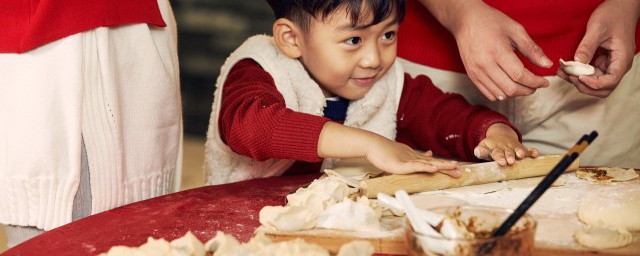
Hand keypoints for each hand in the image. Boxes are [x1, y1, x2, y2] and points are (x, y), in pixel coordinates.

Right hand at [365, 139, 460, 176]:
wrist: (372, 145)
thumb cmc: (385, 151)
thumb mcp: (403, 154)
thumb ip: (417, 157)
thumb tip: (430, 154)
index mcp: (414, 158)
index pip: (432, 162)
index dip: (444, 165)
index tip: (456, 168)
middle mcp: (414, 158)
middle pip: (434, 163)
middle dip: (448, 167)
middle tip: (460, 171)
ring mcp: (408, 161)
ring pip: (428, 164)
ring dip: (441, 166)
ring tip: (454, 167)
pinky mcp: (401, 165)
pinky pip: (416, 166)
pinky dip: (426, 167)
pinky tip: (434, 169)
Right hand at [420, 0, 550, 100]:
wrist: (466, 21)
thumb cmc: (491, 22)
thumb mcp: (515, 30)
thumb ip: (532, 49)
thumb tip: (547, 65)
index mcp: (497, 52)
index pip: (520, 75)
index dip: (536, 82)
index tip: (544, 82)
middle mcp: (485, 65)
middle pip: (510, 88)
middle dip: (528, 90)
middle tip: (536, 85)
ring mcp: (476, 72)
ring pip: (500, 94)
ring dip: (515, 94)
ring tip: (524, 86)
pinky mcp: (471, 75)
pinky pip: (488, 93)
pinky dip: (502, 94)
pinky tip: (508, 86)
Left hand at [474, 123, 538, 165]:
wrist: (500, 134)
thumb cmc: (491, 146)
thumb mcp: (483, 147)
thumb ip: (480, 151)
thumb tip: (478, 152)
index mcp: (495, 148)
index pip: (496, 153)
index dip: (499, 157)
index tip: (502, 162)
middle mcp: (505, 148)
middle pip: (508, 152)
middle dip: (510, 156)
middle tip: (511, 161)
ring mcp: (514, 147)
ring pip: (518, 150)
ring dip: (520, 152)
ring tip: (521, 155)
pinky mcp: (521, 147)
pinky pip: (528, 149)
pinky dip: (532, 151)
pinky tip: (535, 154)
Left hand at [557, 0, 639, 97]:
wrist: (620, 7)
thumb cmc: (613, 14)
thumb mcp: (598, 28)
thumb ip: (587, 47)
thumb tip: (576, 64)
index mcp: (622, 58)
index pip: (611, 81)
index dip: (594, 83)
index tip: (578, 76)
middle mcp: (618, 65)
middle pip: (603, 88)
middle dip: (585, 85)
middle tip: (568, 76)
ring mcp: (610, 64)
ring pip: (595, 82)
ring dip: (578, 81)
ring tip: (562, 72)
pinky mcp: (602, 62)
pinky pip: (590, 73)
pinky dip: (577, 74)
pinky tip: (565, 69)